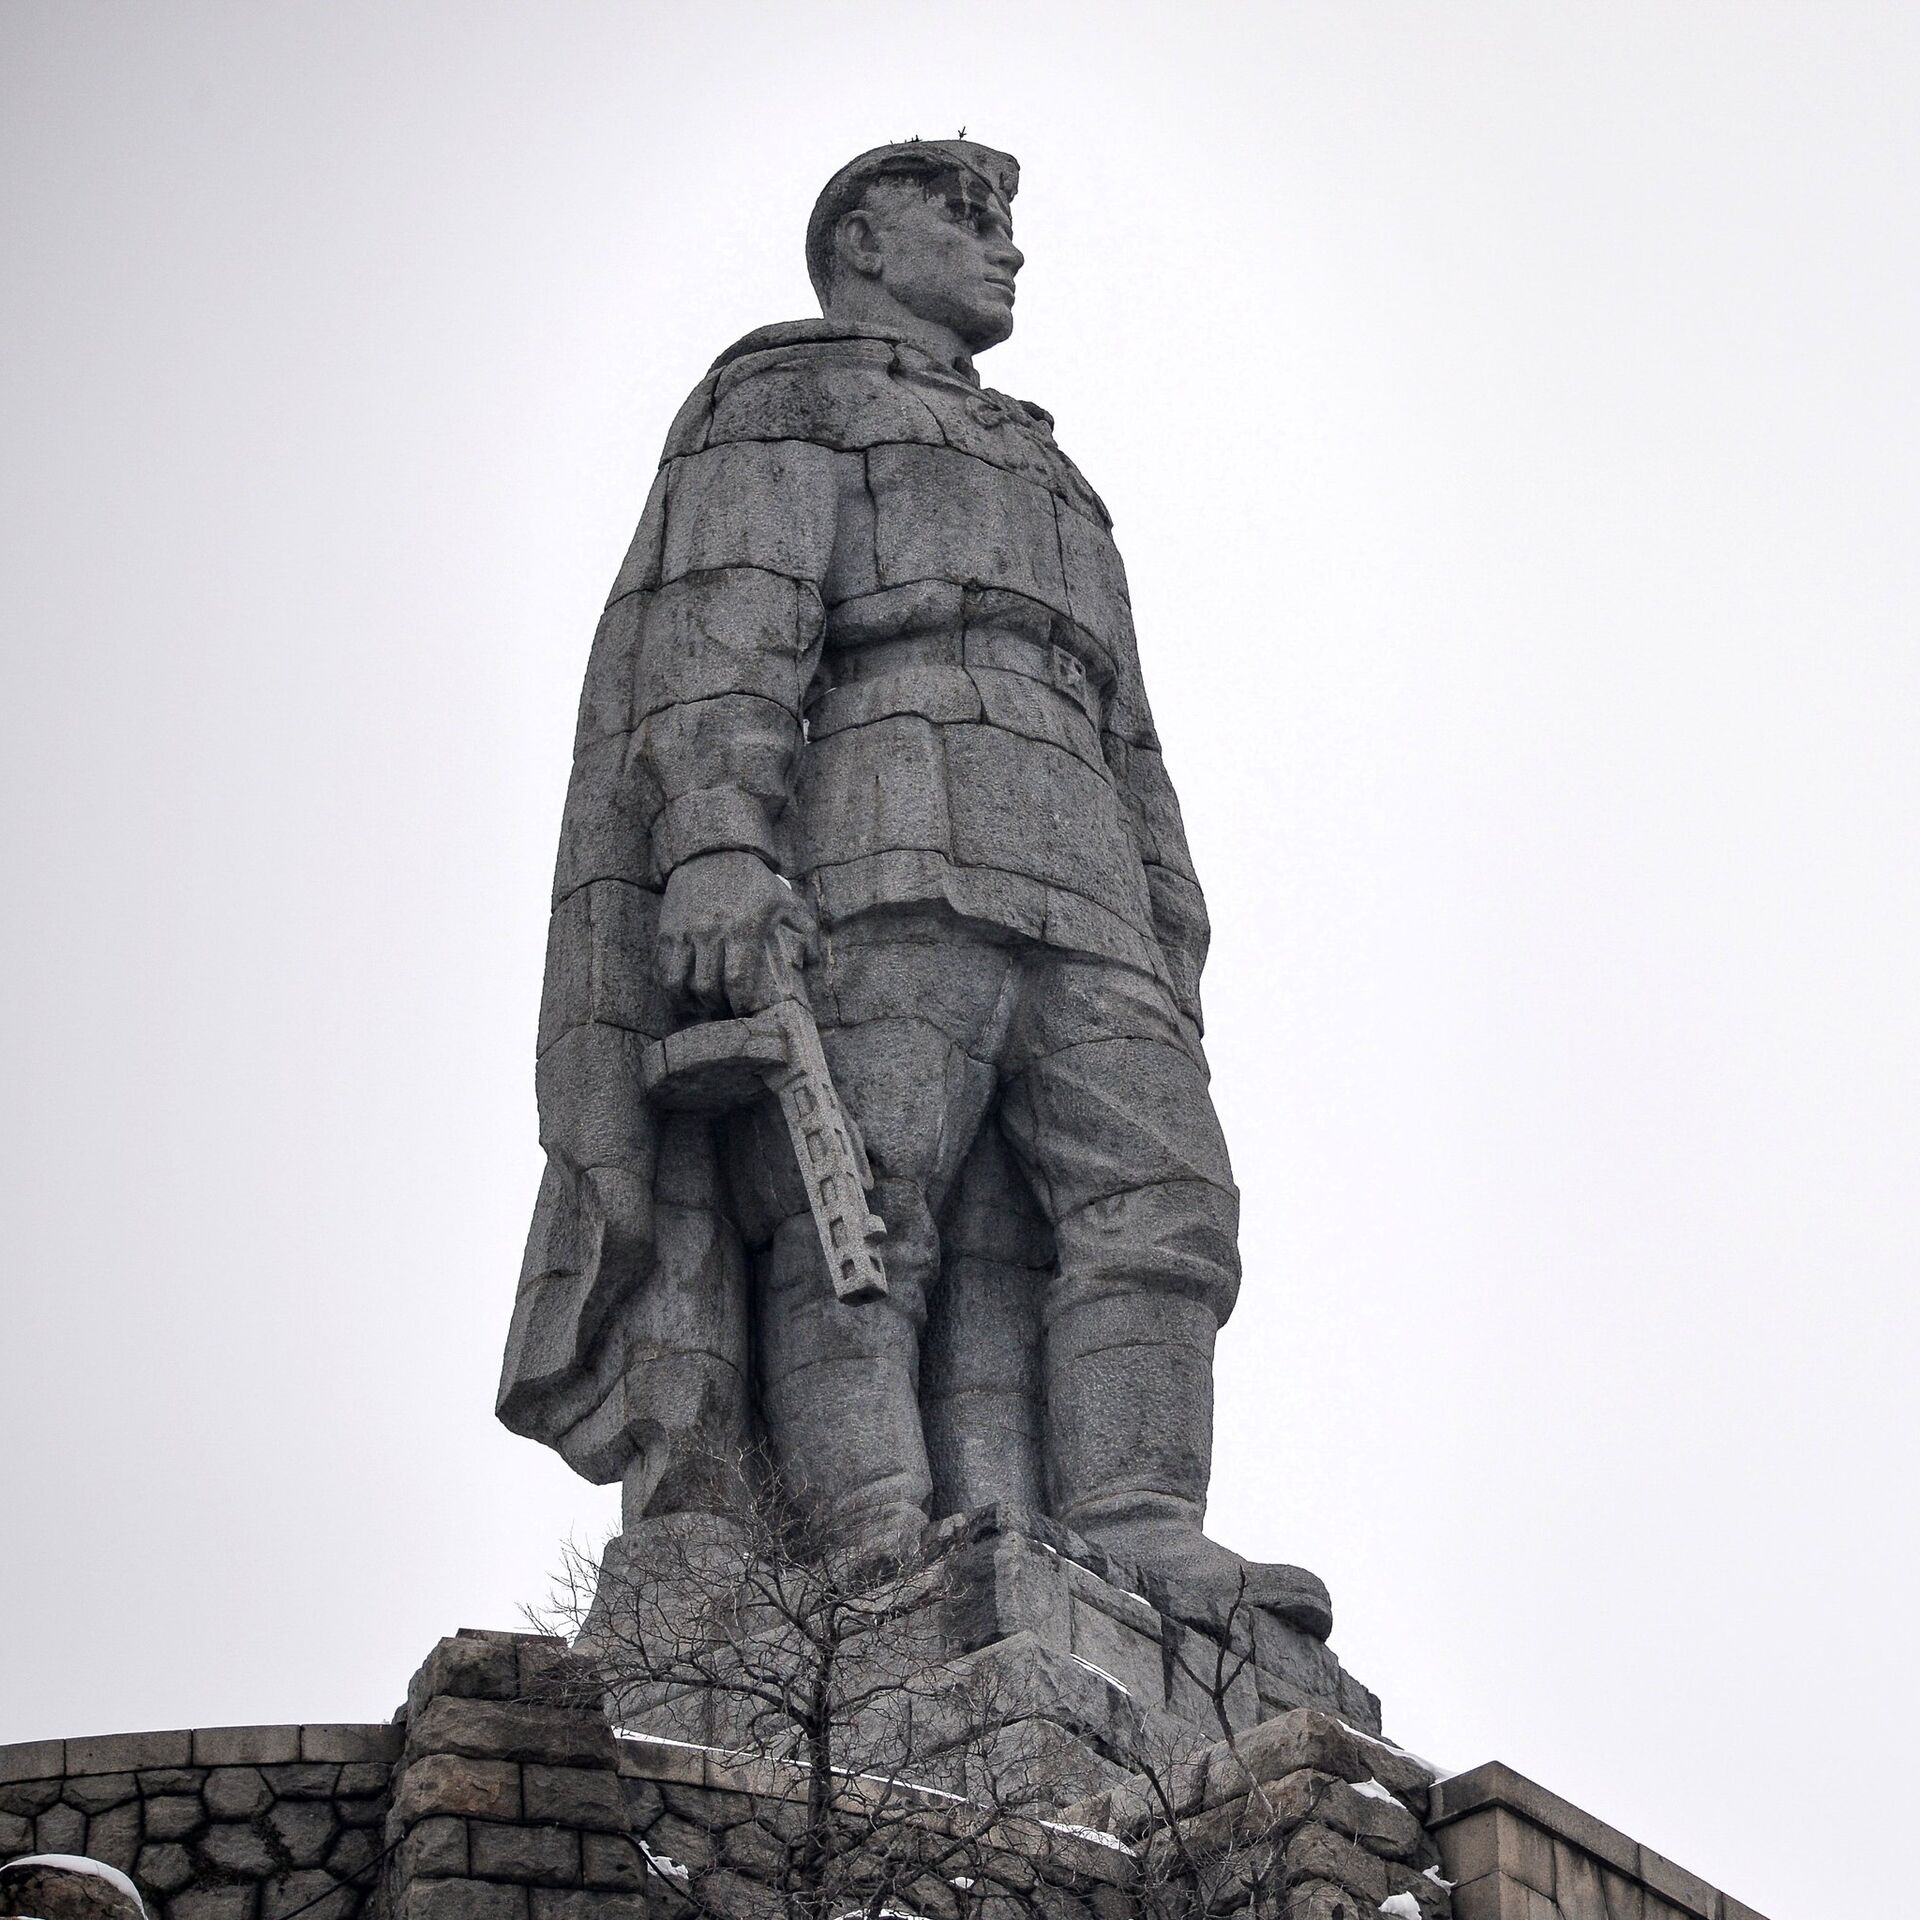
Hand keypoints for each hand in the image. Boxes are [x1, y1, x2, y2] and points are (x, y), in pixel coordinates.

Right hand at [656, 850, 815, 1014]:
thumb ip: (804, 930)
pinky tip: (680, 993)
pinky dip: (668, 987)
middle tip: (724, 1012)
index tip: (744, 1011)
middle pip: (706, 988)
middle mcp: (710, 933)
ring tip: (699, 1008)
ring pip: (677, 984)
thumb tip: (815, 960)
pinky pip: (660, 969)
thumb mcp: (785, 900)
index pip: (736, 980)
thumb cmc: (753, 882)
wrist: (713, 852)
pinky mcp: (666, 930)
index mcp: (742, 930)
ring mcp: (684, 932)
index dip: (740, 1004)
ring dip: (689, 1003)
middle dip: (716, 1007)